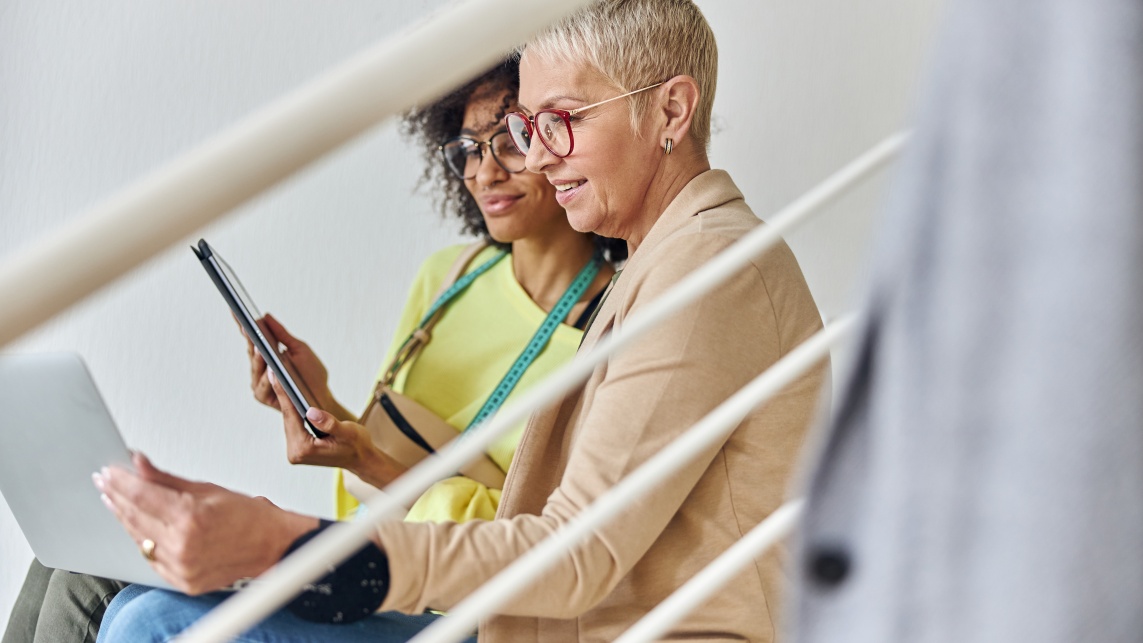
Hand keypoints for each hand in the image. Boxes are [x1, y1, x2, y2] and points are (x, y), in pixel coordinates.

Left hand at [94, 453, 317, 594]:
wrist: (272, 545)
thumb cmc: (248, 516)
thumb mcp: (207, 488)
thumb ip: (166, 478)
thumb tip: (139, 464)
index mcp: (190, 517)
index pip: (140, 495)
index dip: (120, 482)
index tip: (108, 472)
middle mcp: (182, 545)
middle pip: (134, 517)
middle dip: (116, 497)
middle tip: (105, 482)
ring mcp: (181, 566)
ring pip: (138, 540)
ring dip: (124, 518)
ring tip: (115, 501)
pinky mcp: (181, 580)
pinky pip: (151, 559)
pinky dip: (142, 541)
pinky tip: (137, 526)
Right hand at [244, 313, 333, 411]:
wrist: (321, 398)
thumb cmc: (311, 374)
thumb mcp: (299, 348)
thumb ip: (282, 334)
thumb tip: (265, 316)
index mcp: (266, 357)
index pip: (252, 338)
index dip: (243, 324)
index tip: (236, 309)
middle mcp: (259, 369)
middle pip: (251, 350)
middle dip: (248, 337)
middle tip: (244, 323)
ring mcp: (259, 383)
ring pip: (256, 368)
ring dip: (257, 358)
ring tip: (258, 346)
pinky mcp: (264, 396)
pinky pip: (263, 385)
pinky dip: (267, 377)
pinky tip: (270, 369)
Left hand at [268, 371, 407, 486]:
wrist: (362, 460)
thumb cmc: (357, 446)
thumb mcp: (348, 432)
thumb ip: (329, 423)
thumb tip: (311, 411)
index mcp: (304, 449)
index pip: (291, 416)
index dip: (284, 393)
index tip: (275, 375)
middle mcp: (295, 452)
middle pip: (287, 418)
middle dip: (282, 394)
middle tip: (273, 370)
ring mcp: (295, 451)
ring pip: (289, 420)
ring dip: (286, 401)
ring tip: (279, 378)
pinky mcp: (298, 448)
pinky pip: (293, 424)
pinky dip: (293, 410)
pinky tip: (290, 395)